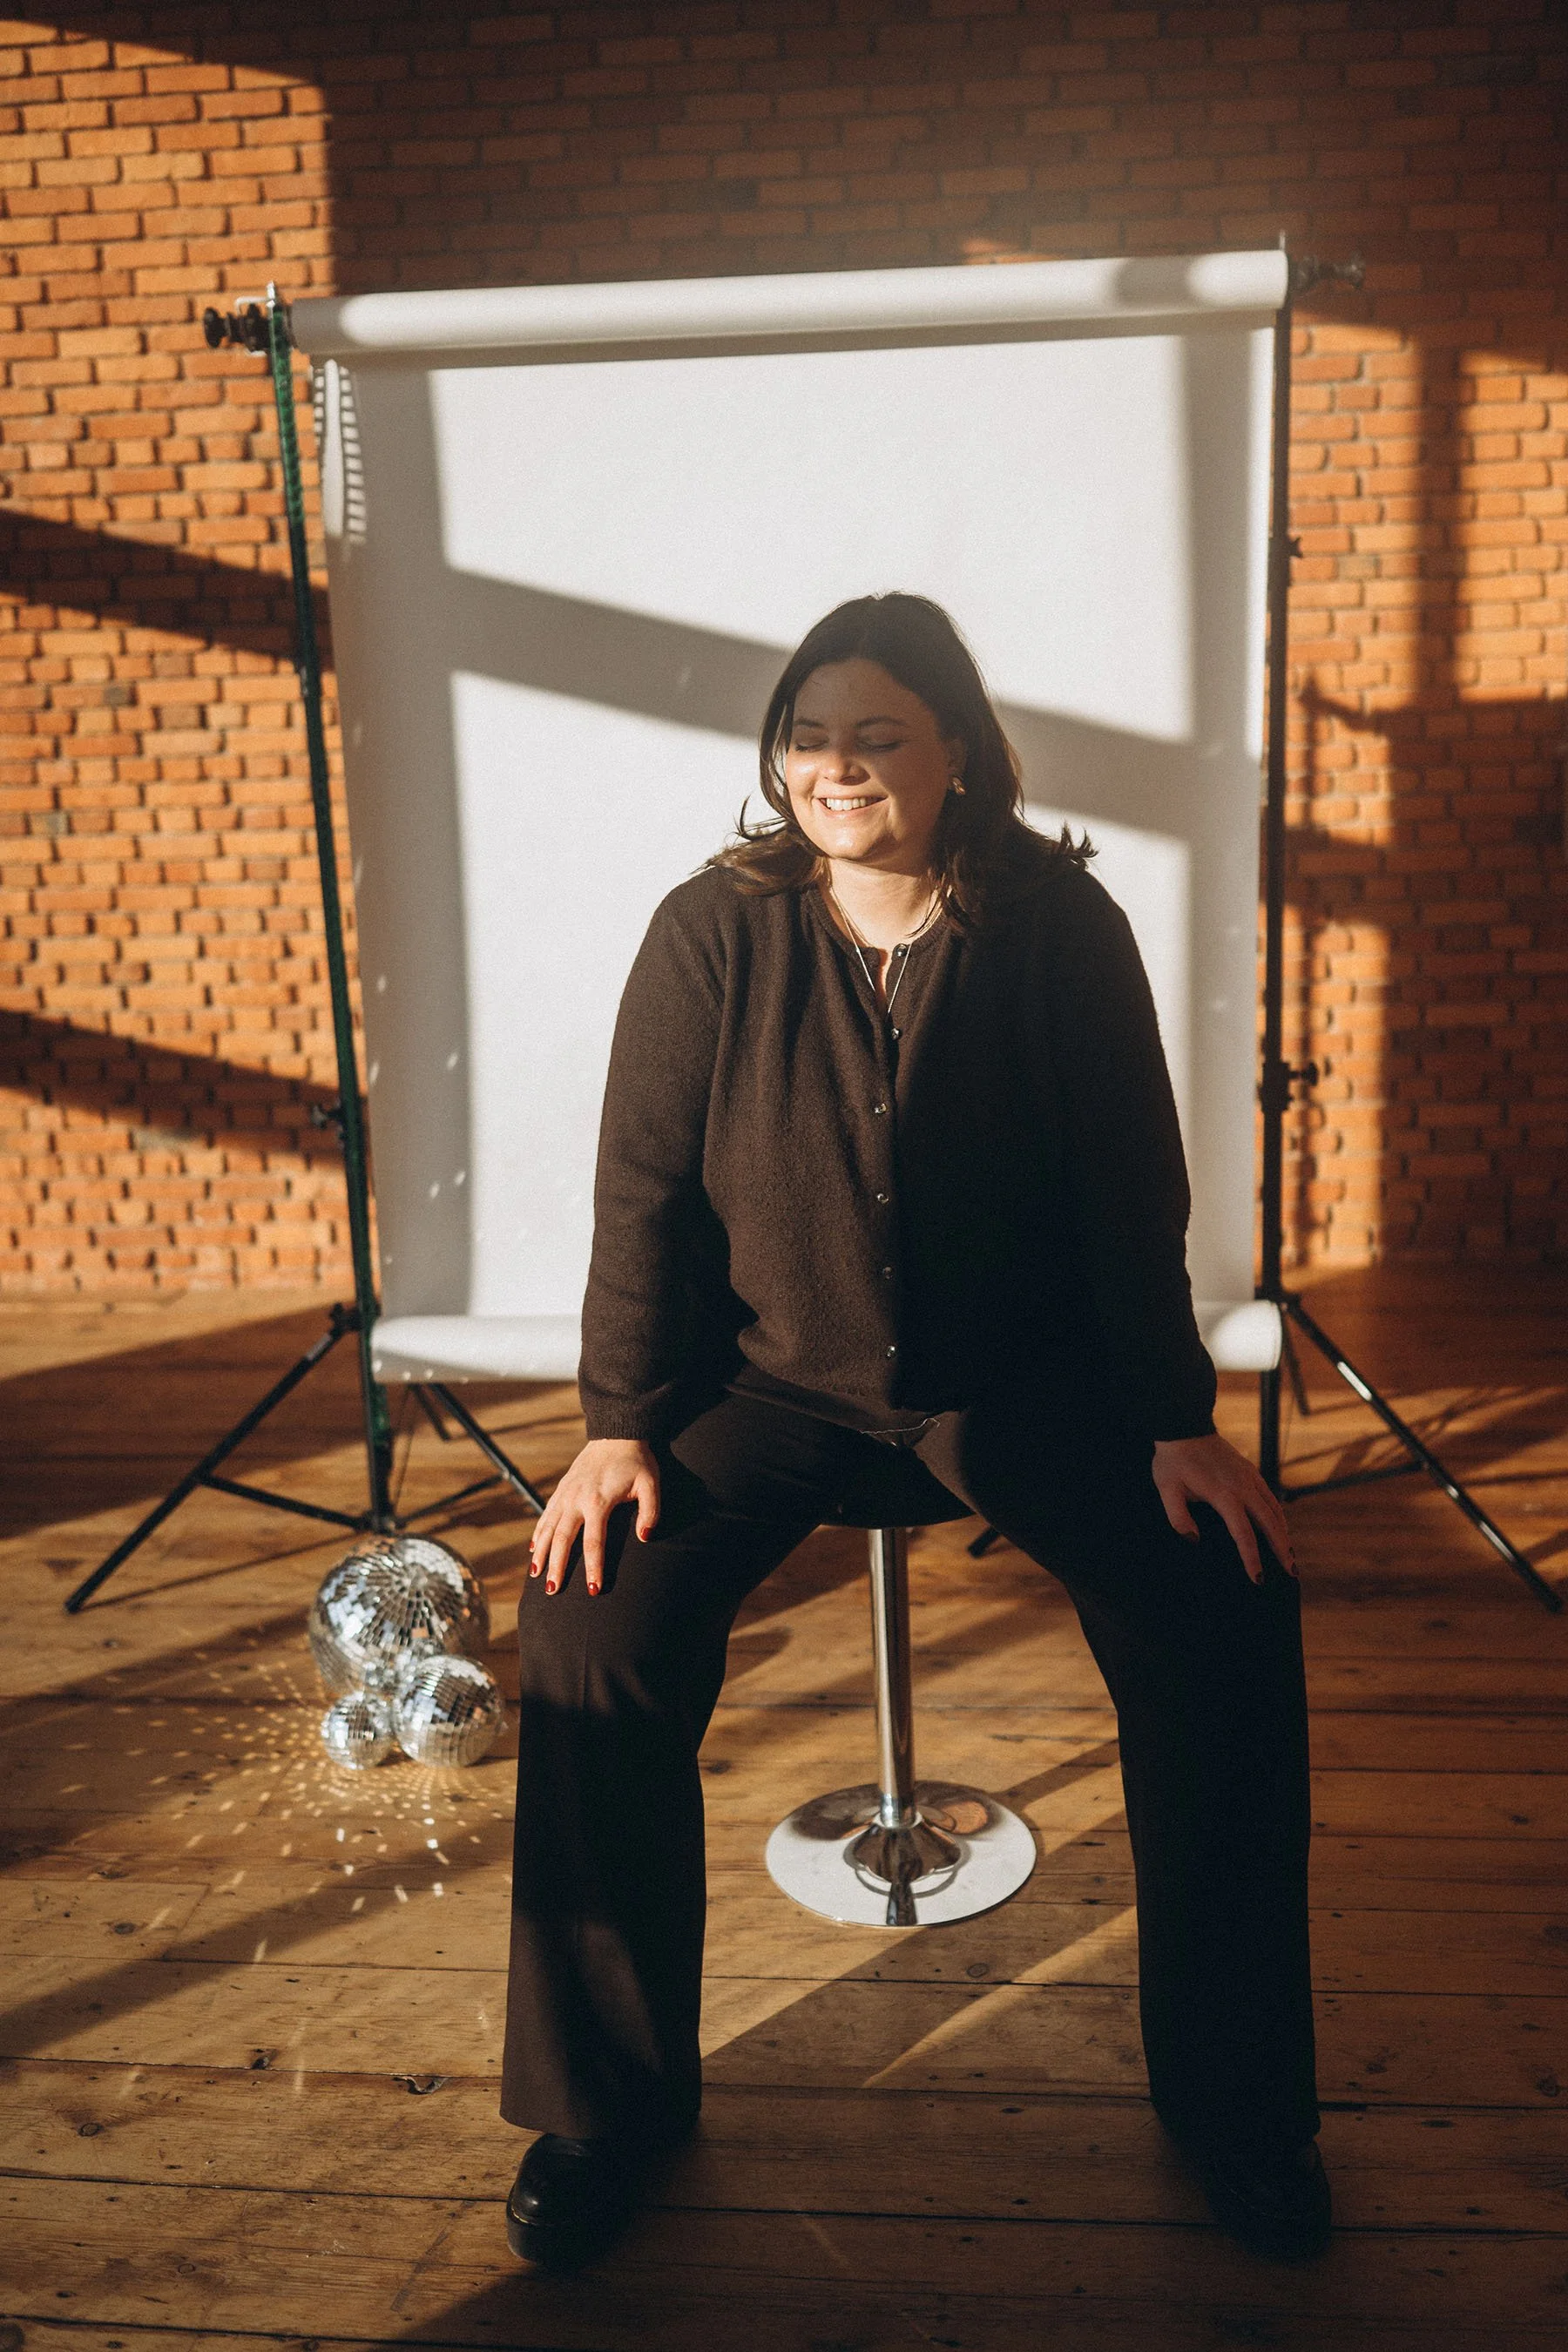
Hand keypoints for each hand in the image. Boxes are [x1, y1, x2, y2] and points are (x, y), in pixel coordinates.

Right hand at [529, 1439, 659, 1596]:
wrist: (617, 1433)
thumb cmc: (637, 1462)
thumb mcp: (651, 1484)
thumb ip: (650, 1512)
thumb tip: (644, 1538)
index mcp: (598, 1501)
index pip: (593, 1542)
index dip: (593, 1568)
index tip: (593, 1590)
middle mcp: (576, 1499)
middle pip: (561, 1539)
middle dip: (556, 1567)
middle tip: (552, 1592)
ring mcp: (566, 1494)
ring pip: (547, 1528)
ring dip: (540, 1553)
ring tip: (535, 1576)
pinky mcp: (562, 1489)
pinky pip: (545, 1515)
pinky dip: (537, 1534)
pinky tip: (533, 1550)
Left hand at [1151, 1432, 1293, 1585]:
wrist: (1184, 1425)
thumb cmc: (1173, 1460)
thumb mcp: (1167, 1489)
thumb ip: (1179, 1518)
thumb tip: (1194, 1541)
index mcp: (1223, 1494)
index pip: (1243, 1533)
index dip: (1252, 1558)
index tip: (1258, 1578)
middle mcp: (1242, 1486)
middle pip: (1270, 1523)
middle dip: (1282, 1550)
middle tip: (1292, 1574)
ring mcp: (1249, 1477)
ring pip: (1275, 1509)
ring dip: (1284, 1534)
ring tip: (1290, 1556)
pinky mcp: (1250, 1470)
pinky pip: (1270, 1496)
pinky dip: (1279, 1515)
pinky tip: (1280, 1527)